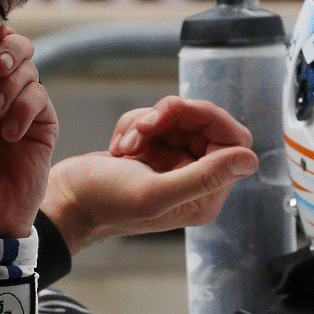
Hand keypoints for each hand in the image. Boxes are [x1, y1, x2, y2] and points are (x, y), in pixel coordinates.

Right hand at [42, 96, 256, 252]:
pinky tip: (118, 148)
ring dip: (145, 123)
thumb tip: (250, 160)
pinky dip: (133, 126)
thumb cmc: (101, 202)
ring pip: (176, 119)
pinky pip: (155, 122)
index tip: (168, 111)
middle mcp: (196, 180)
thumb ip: (204, 177)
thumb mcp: (152, 191)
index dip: (204, 116)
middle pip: (203, 123)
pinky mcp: (152, 154)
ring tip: (124, 146)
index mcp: (206, 196)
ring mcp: (173, 165)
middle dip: (168, 118)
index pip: (231, 139)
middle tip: (141, 128)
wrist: (64, 199)